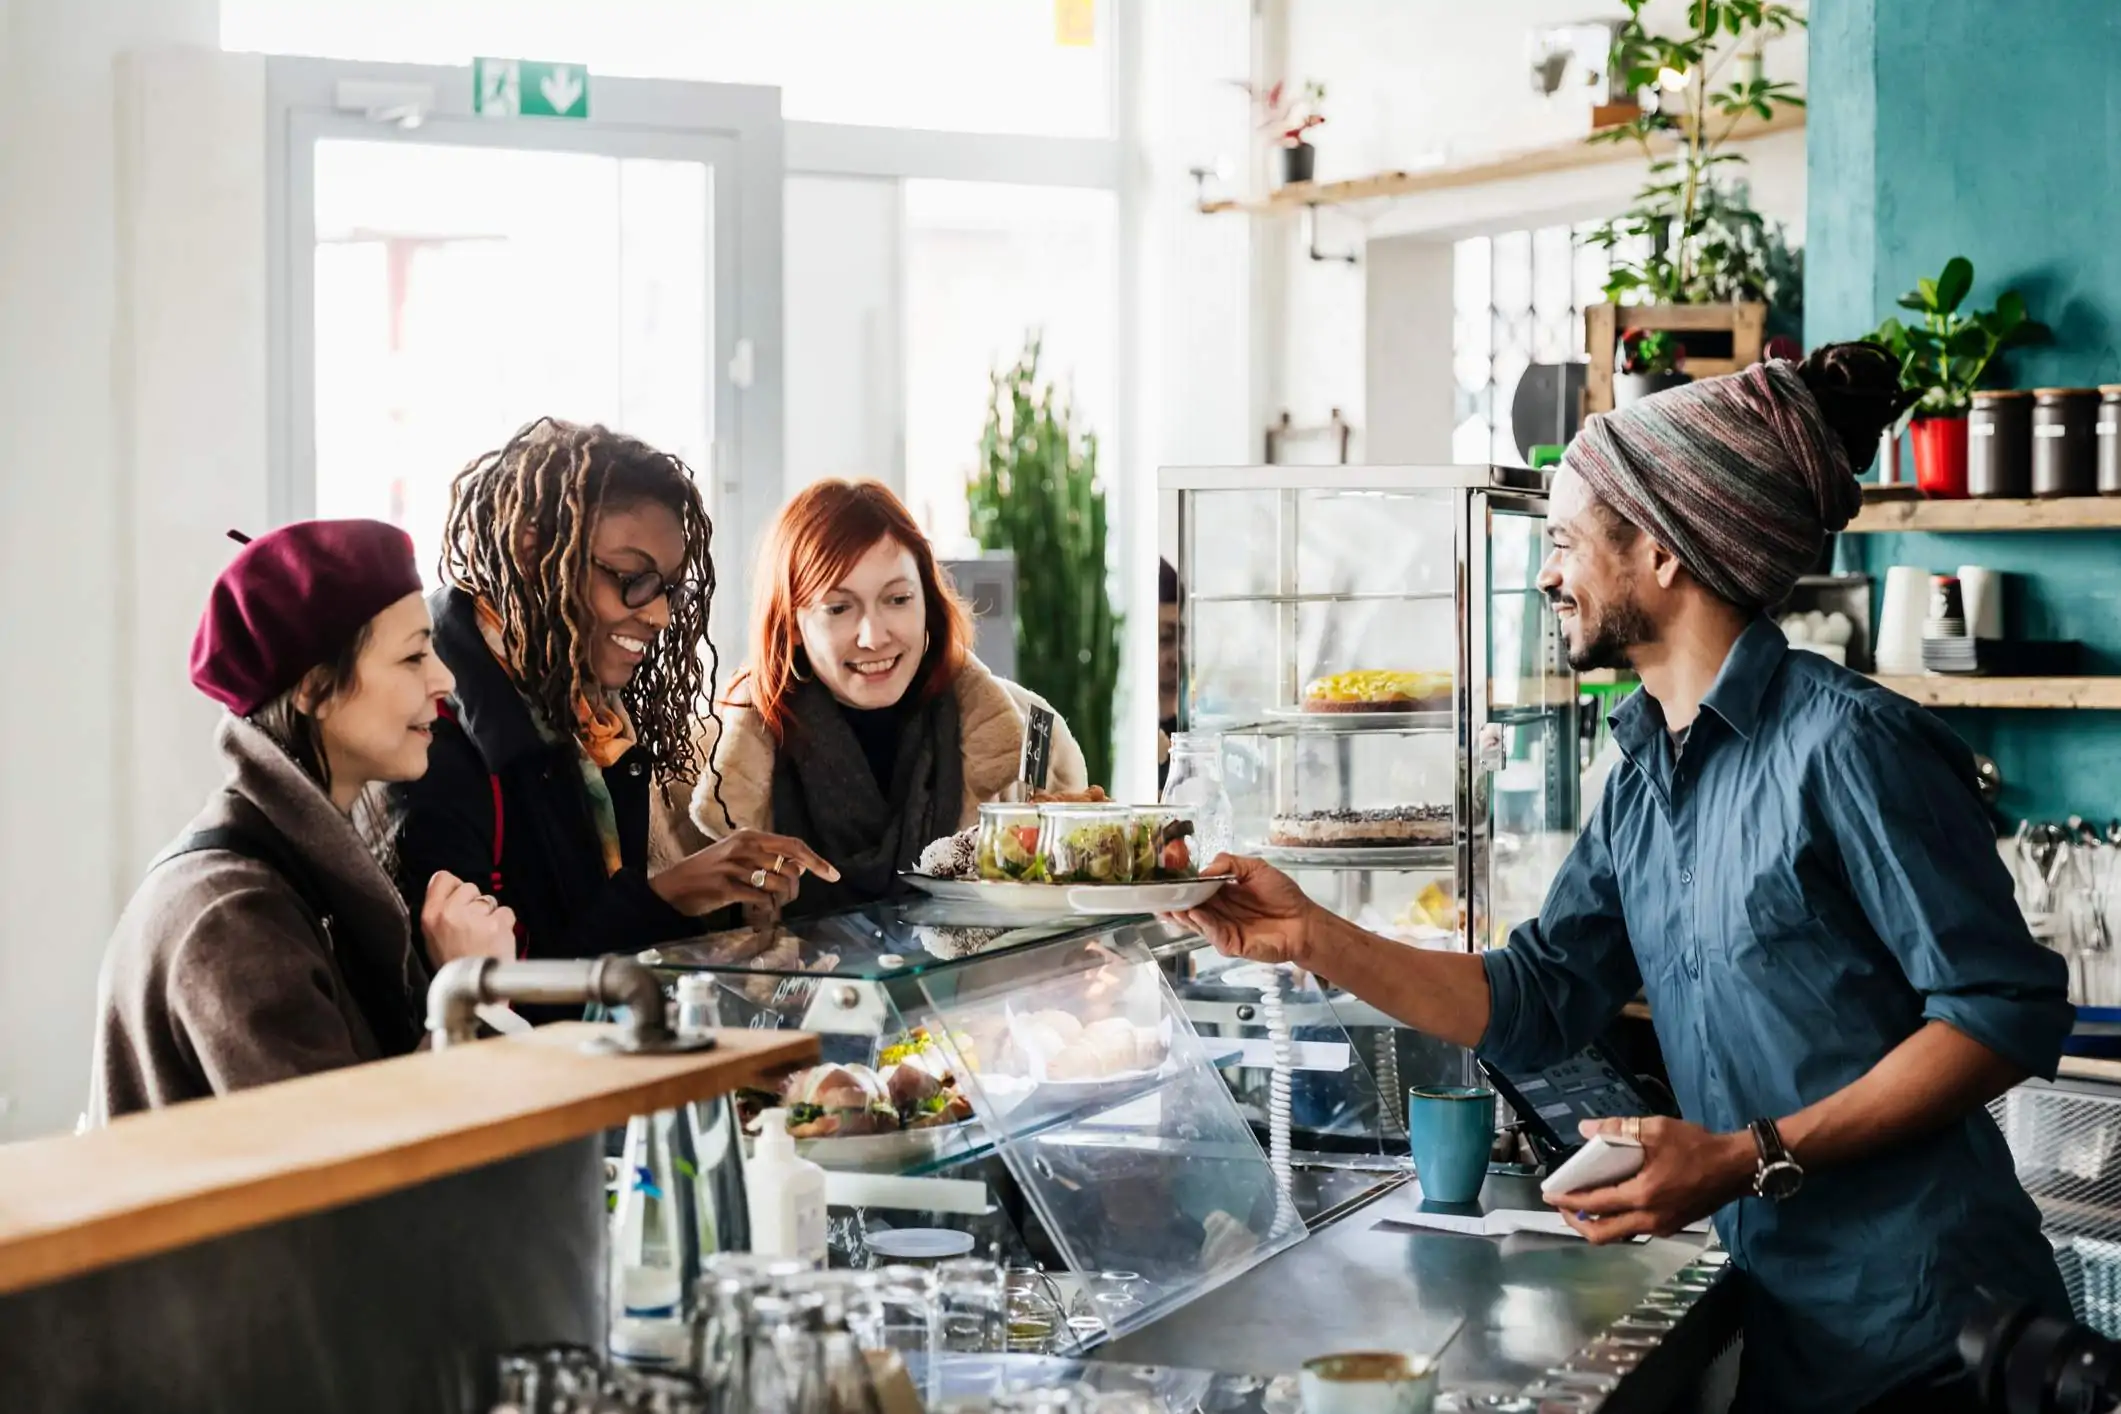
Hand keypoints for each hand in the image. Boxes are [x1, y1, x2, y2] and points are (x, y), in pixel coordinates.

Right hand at [420, 870, 517, 969]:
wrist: (471, 991)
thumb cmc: (454, 966)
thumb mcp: (433, 937)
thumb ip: (441, 912)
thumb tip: (452, 887)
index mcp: (431, 916)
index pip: (442, 878)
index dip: (455, 887)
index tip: (460, 900)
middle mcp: (450, 913)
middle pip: (470, 887)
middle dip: (475, 904)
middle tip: (473, 928)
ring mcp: (474, 918)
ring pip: (490, 900)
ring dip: (491, 915)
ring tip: (483, 938)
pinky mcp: (496, 925)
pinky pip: (506, 912)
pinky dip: (505, 925)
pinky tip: (496, 941)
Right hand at [650, 829, 839, 914]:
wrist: (671, 888)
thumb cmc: (706, 874)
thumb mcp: (735, 855)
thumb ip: (765, 857)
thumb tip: (801, 866)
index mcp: (748, 836)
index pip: (792, 845)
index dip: (816, 860)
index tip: (833, 875)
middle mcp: (743, 847)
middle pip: (790, 868)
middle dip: (794, 888)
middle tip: (784, 899)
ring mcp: (734, 866)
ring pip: (778, 885)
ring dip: (780, 901)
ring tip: (769, 907)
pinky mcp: (726, 887)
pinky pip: (761, 899)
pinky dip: (766, 910)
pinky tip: (759, 915)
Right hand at [1163, 854, 1325, 965]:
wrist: (1303, 922)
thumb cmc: (1283, 895)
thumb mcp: (1255, 868)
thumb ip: (1229, 864)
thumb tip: (1204, 869)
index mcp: (1223, 893)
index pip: (1197, 889)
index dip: (1182, 885)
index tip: (1166, 880)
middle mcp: (1219, 911)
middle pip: (1191, 906)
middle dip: (1175, 901)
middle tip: (1158, 895)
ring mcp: (1223, 928)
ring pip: (1197, 921)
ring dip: (1184, 914)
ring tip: (1171, 905)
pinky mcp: (1230, 943)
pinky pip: (1212, 933)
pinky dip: (1202, 924)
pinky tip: (1195, 914)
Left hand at [1544, 1115, 1755, 1243]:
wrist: (1736, 1167)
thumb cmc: (1697, 1146)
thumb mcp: (1656, 1129)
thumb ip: (1618, 1128)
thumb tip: (1585, 1129)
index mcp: (1643, 1196)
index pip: (1595, 1204)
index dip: (1568, 1201)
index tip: (1549, 1196)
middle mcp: (1649, 1219)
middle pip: (1602, 1234)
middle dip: (1577, 1222)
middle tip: (1563, 1206)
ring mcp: (1661, 1227)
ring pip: (1618, 1236)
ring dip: (1596, 1225)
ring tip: (1582, 1206)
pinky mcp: (1671, 1226)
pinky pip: (1634, 1231)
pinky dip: (1616, 1222)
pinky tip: (1611, 1204)